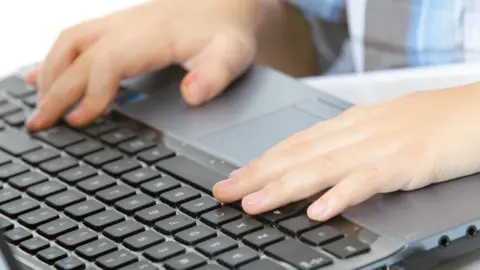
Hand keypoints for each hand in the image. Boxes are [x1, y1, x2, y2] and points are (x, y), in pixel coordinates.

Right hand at [26, 0, 265, 129]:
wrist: (225, 4)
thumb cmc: (227, 33)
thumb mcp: (232, 56)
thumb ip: (214, 76)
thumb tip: (192, 95)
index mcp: (153, 35)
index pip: (108, 61)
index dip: (91, 91)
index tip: (80, 121)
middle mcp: (129, 25)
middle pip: (79, 54)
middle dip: (56, 91)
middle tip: (38, 124)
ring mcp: (120, 23)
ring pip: (69, 42)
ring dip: (49, 74)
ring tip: (38, 107)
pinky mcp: (118, 26)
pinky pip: (76, 38)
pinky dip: (54, 59)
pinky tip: (41, 77)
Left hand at [213, 84, 479, 220]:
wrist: (475, 110)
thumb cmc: (430, 121)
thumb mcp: (378, 130)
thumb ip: (347, 147)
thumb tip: (317, 166)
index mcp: (348, 126)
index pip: (294, 144)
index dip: (261, 161)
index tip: (235, 176)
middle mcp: (355, 133)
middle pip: (297, 156)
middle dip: (257, 175)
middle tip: (225, 192)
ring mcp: (379, 147)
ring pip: (320, 168)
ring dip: (284, 187)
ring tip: (254, 203)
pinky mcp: (405, 162)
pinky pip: (366, 180)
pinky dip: (340, 194)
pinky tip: (318, 210)